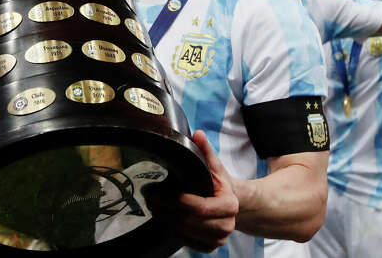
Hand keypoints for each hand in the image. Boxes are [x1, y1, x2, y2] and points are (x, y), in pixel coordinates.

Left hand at [149, 130, 238, 252]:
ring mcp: (218, 239)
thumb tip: (198, 134)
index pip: (201, 208)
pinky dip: (173, 231)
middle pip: (191, 222)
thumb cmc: (219, 184)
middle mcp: (227, 225)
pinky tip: (163, 219)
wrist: (230, 203)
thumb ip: (206, 151)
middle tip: (151, 199)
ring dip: (167, 221)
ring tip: (153, 207)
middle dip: (168, 211)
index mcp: (230, 205)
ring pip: (187, 233)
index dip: (179, 201)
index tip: (160, 193)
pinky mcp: (209, 247)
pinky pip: (187, 242)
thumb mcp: (214, 167)